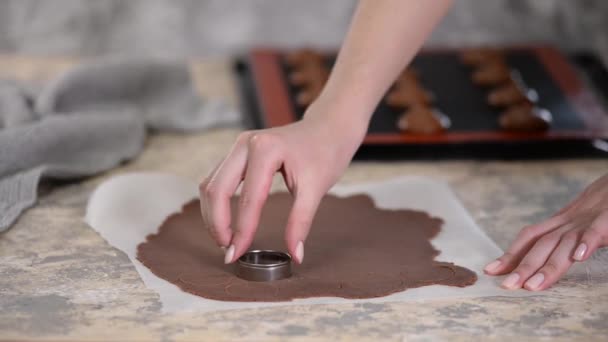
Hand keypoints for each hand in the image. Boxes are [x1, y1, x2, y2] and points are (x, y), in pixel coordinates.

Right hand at [199, 100, 365, 263]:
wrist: (329, 128)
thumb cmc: (325, 153)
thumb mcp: (316, 189)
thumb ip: (301, 222)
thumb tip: (295, 255)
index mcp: (265, 150)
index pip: (248, 200)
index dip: (241, 232)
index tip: (236, 256)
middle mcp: (245, 144)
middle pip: (216, 190)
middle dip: (218, 224)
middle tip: (228, 251)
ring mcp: (238, 145)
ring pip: (211, 184)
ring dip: (213, 215)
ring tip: (226, 240)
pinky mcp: (238, 152)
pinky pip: (217, 179)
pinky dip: (217, 203)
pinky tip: (226, 222)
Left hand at [484, 173, 607, 290]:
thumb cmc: (602, 204)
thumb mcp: (579, 221)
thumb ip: (563, 239)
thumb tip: (547, 258)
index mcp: (559, 223)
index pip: (529, 238)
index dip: (510, 254)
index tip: (491, 270)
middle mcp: (568, 222)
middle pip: (541, 245)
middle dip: (523, 267)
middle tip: (507, 285)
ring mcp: (587, 219)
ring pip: (563, 243)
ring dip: (548, 265)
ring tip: (532, 285)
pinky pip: (596, 230)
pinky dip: (586, 241)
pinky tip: (577, 257)